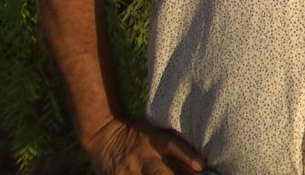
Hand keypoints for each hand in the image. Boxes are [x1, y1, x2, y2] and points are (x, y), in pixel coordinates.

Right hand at [85, 117, 206, 174]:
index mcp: (153, 140)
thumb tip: (203, 165)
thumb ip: (176, 148)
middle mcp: (141, 156)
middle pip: (159, 173)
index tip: (202, 165)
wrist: (102, 134)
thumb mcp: (156, 133)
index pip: (173, 145)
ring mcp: (127, 171)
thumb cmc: (138, 134)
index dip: (188, 155)